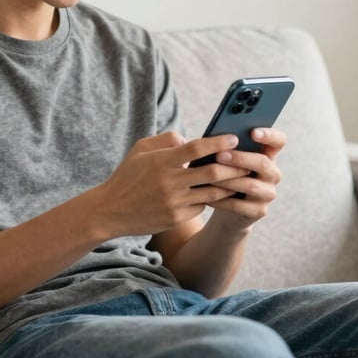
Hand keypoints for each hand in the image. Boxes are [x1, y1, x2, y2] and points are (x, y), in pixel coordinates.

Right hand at [97, 131, 246, 237]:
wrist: (110, 210)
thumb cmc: (127, 175)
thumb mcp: (141, 149)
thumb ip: (167, 139)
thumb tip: (192, 139)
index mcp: (162, 161)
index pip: (197, 148)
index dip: (218, 143)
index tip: (233, 139)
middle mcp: (171, 182)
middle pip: (213, 172)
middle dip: (234, 166)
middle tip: (246, 160)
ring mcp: (174, 202)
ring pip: (213, 192)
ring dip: (229, 184)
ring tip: (241, 177)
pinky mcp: (176, 218)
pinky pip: (201, 207)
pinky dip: (211, 199)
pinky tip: (219, 193)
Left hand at [207, 127, 285, 231]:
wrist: (225, 207)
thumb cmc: (224, 175)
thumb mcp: (226, 159)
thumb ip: (224, 147)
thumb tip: (207, 137)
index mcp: (268, 155)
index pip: (278, 141)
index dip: (269, 135)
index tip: (253, 132)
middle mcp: (272, 173)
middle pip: (263, 163)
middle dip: (240, 158)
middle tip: (219, 156)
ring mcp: (268, 193)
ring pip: (251, 185)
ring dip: (228, 180)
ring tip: (208, 176)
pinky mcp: (259, 211)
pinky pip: (241, 206)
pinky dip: (223, 201)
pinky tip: (208, 196)